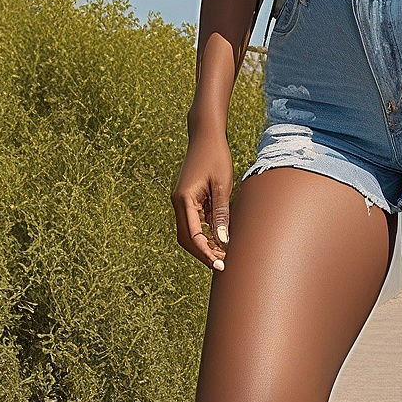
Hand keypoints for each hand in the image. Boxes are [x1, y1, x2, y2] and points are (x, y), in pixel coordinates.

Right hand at [172, 129, 235, 272]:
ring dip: (202, 245)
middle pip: (186, 239)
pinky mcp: (186, 198)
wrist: (205, 135)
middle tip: (223, 263)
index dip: (206, 253)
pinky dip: (203, 234)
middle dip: (203, 253)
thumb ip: (221, 213)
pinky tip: (218, 239)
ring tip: (223, 254)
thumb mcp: (223, 185)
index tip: (220, 265)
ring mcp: (180, 200)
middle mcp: (178, 202)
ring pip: (188, 232)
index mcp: (184, 199)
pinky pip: (192, 222)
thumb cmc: (216, 156)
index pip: (193, 236)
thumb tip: (223, 241)